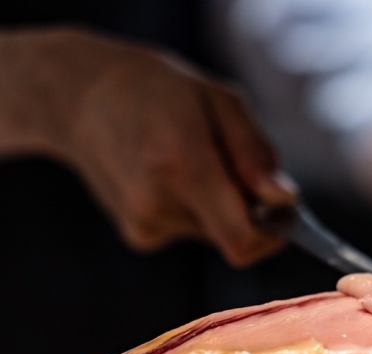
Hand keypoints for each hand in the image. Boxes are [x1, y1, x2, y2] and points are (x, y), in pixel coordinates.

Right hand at [0, 28, 295, 265]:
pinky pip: (191, 230)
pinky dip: (196, 208)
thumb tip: (284, 200)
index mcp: (181, 164)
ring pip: (214, 232)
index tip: (285, 214)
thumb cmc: (158, 90)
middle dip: (248, 210)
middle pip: (233, 235)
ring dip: (219, 205)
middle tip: (233, 165)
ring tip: (192, 160)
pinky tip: (171, 175)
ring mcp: (144, 223)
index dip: (274, 236)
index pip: (241, 239)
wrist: (81, 98)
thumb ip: (255, 155)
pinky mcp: (138, 234)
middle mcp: (157, 202)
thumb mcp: (219, 100)